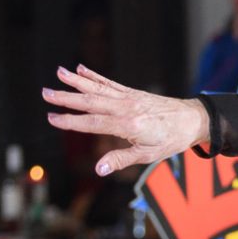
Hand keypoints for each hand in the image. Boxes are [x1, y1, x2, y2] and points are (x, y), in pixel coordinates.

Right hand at [43, 66, 209, 174]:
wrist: (192, 120)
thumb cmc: (171, 140)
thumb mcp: (149, 155)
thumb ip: (122, 159)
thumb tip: (99, 169)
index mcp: (128, 125)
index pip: (93, 123)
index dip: (71, 121)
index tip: (51, 118)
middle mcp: (126, 108)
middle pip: (91, 102)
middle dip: (67, 98)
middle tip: (45, 93)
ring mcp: (129, 98)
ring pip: (98, 88)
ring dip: (77, 81)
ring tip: (59, 72)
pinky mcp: (132, 92)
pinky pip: (110, 83)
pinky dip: (95, 76)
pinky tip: (81, 69)